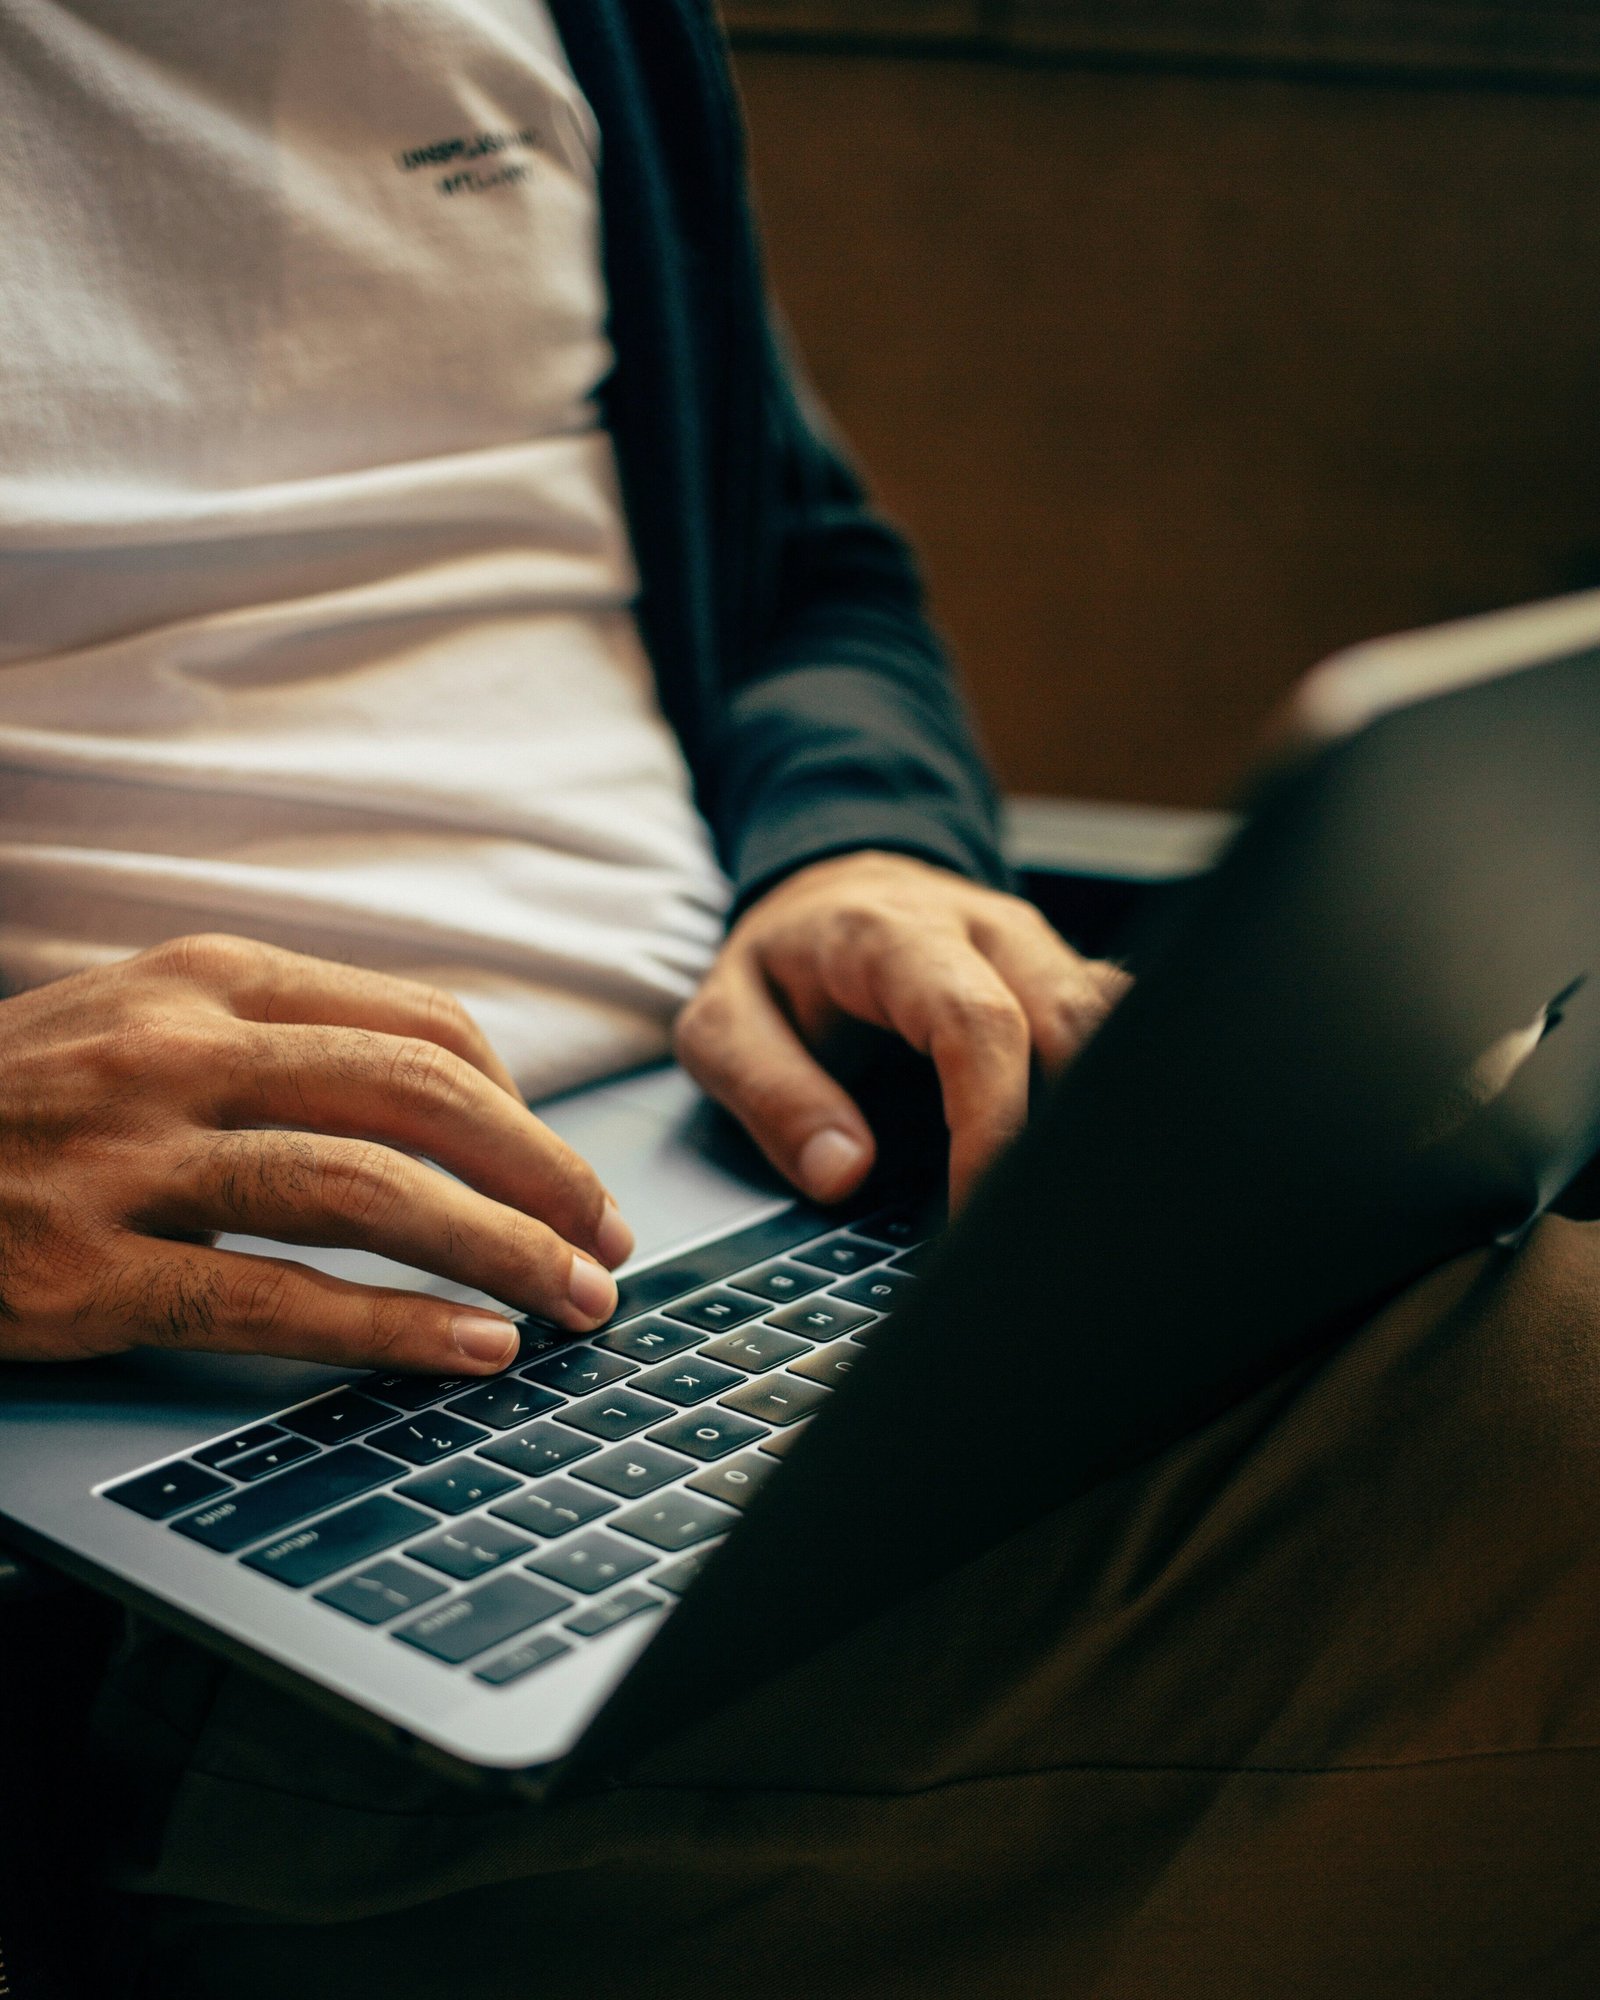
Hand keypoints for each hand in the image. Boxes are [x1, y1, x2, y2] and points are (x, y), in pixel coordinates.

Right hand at [0, 935, 632, 1369]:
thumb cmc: (19, 1101)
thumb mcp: (146, 1023)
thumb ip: (282, 1042)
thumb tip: (449, 1103)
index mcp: (208, 977)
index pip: (421, 1024)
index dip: (524, 1109)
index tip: (570, 1173)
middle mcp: (177, 1048)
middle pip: (419, 1098)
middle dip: (542, 1178)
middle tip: (608, 1245)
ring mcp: (126, 1157)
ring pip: (365, 1190)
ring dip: (497, 1250)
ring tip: (572, 1303)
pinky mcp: (81, 1270)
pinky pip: (272, 1299)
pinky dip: (391, 1326)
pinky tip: (467, 1350)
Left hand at [676, 851, 1128, 1208]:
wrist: (827, 891)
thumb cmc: (780, 965)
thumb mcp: (723, 1023)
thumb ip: (771, 1094)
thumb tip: (842, 1172)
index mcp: (894, 934)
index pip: (976, 1022)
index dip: (992, 1121)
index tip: (976, 1205)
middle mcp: (984, 928)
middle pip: (1072, 1020)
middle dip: (1065, 1130)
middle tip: (1032, 1223)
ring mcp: (1037, 948)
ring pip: (1115, 1020)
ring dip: (1101, 1110)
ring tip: (1067, 1200)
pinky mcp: (1065, 973)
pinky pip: (1120, 1023)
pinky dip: (1114, 1089)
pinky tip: (1088, 1157)